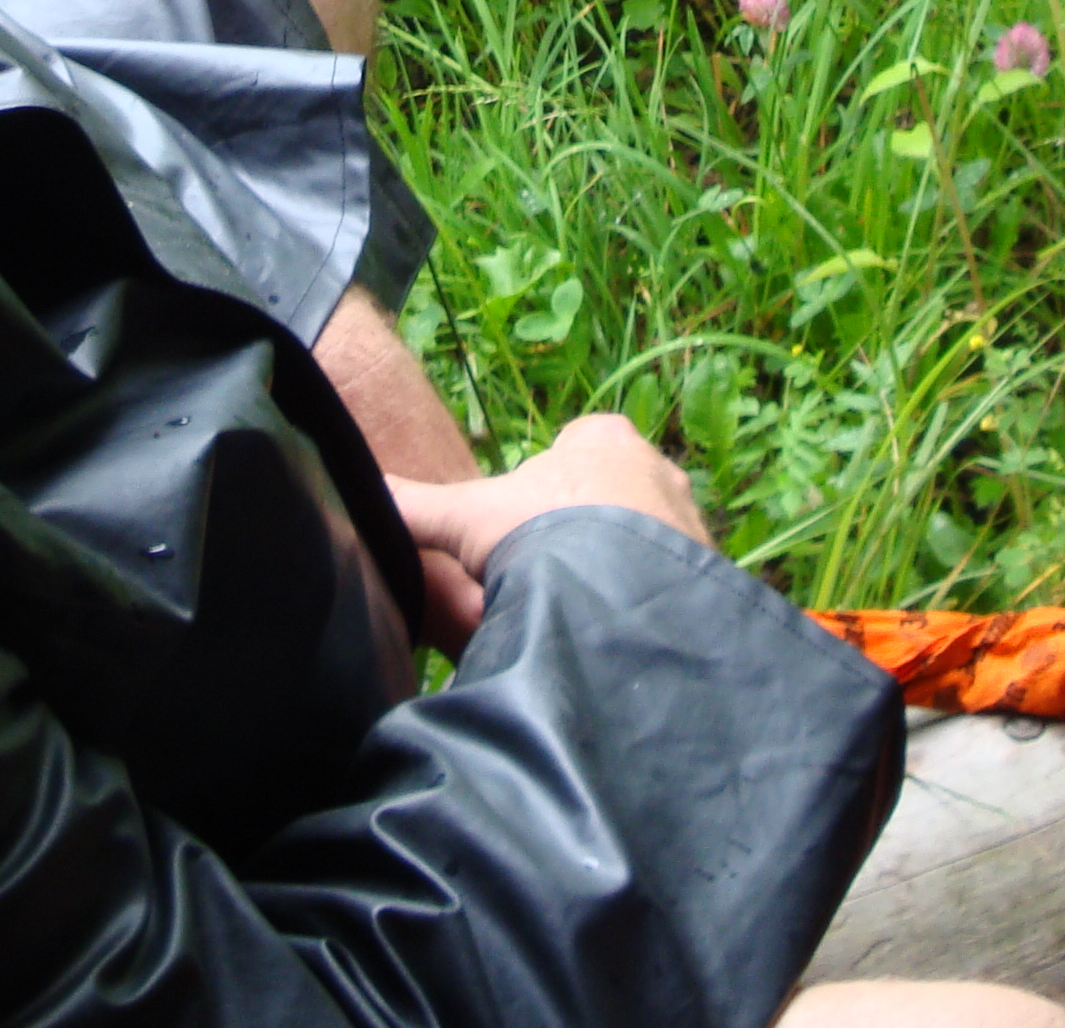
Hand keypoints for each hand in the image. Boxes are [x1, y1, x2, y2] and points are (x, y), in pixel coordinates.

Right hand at [386, 414, 712, 645]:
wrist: (615, 592)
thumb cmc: (541, 534)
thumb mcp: (463, 517)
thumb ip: (413, 505)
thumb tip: (357, 490)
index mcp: (603, 440)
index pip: (580, 443)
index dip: (550, 481)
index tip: (528, 518)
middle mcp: (657, 469)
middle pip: (618, 491)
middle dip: (592, 523)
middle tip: (554, 567)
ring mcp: (689, 519)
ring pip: (649, 536)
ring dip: (623, 563)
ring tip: (584, 604)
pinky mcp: (708, 569)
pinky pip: (674, 581)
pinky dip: (648, 598)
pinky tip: (616, 625)